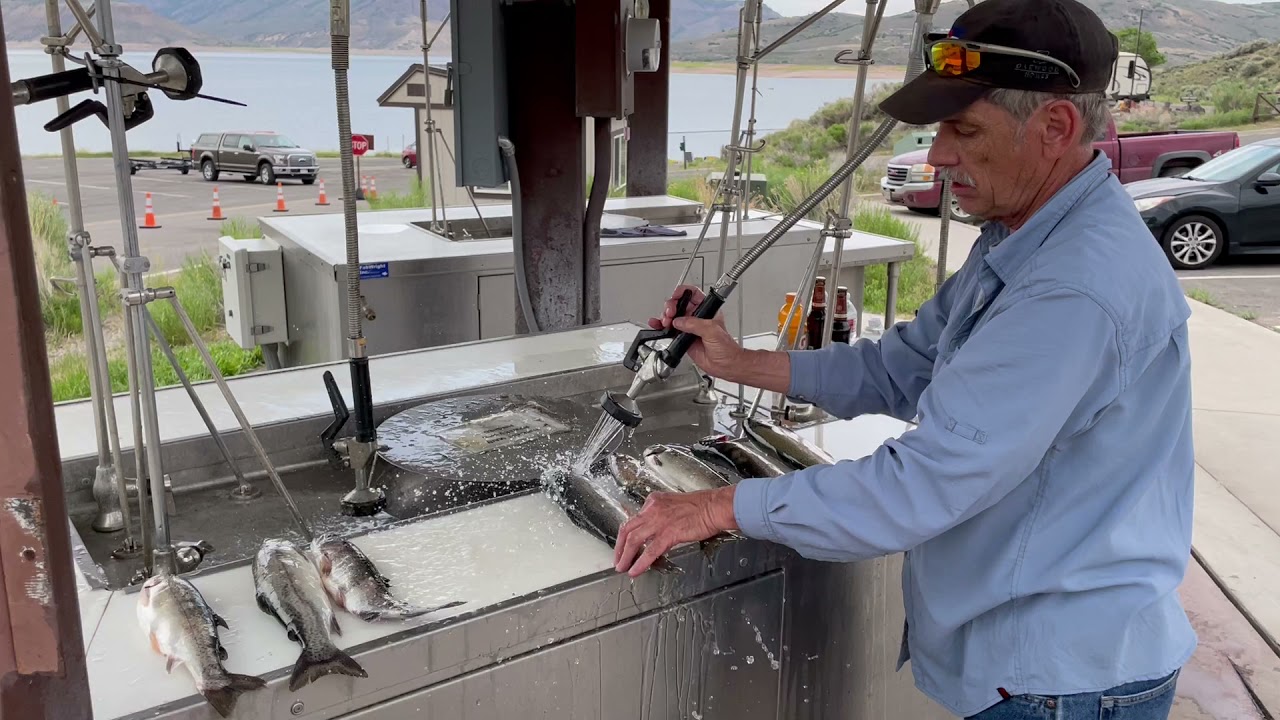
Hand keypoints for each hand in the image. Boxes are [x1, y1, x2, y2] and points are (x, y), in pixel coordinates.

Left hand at [614, 486, 737, 577]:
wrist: (715, 507)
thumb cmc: (701, 507)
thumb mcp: (673, 506)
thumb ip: (660, 516)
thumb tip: (653, 532)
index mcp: (654, 502)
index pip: (633, 519)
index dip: (625, 535)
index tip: (623, 546)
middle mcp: (653, 509)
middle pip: (628, 529)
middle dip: (620, 547)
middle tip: (617, 559)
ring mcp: (659, 521)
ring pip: (634, 540)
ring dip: (626, 556)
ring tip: (622, 567)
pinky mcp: (669, 533)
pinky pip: (650, 551)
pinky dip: (641, 562)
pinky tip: (636, 570)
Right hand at [646, 285, 742, 378]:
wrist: (724, 365)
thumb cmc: (726, 348)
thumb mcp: (712, 331)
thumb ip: (695, 324)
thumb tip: (679, 321)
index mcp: (706, 310)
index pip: (693, 294)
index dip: (683, 292)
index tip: (675, 296)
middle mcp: (696, 317)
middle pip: (679, 304)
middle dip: (671, 306)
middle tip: (670, 313)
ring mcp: (689, 327)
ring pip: (672, 316)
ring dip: (665, 316)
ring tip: (665, 321)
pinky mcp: (682, 338)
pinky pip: (669, 330)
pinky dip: (660, 326)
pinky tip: (656, 324)